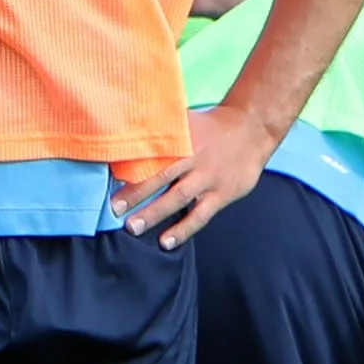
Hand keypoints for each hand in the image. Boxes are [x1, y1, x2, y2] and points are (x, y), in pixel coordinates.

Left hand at [123, 104, 279, 248]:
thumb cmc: (213, 127)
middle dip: (136, 194)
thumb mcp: (187, 122)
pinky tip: (166, 241)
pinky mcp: (222, 194)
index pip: (153, 154)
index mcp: (183, 139)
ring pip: (178, 198)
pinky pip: (200, 215)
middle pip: (161, 177)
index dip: (132, 167)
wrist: (253, 130)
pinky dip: (183, 229)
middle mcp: (194, 159)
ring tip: (133, 228)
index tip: (110, 179)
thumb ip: (163, 130)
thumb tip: (128, 130)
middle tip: (115, 208)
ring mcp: (208, 178)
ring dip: (155, 213)